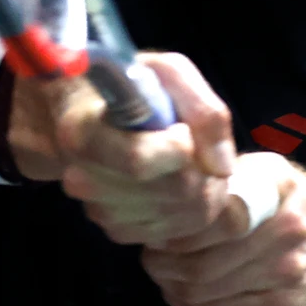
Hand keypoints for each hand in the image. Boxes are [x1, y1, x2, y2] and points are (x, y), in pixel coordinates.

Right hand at [57, 52, 238, 244]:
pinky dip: (189, 208)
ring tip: (188, 160)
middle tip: (197, 145)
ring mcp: (99, 210)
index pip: (140, 161)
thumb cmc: (132, 86)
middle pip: (174, 191)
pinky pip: (174, 232)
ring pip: (180, 215)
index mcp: (83, 134)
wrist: (94, 111)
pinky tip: (177, 180)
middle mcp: (83, 179)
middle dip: (202, 169)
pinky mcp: (116, 230)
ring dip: (201, 188)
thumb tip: (222, 167)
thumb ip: (203, 110)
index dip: (180, 148)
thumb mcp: (168, 72)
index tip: (181, 128)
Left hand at [141, 152, 305, 305]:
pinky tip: (182, 293)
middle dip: (163, 263)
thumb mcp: (261, 174)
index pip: (211, 215)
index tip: (156, 231)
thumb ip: (222, 176)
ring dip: (171, 286)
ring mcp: (290, 269)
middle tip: (150, 258)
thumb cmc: (281, 208)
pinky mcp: (284, 304)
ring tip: (163, 274)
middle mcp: (290, 225)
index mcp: (278, 182)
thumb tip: (166, 191)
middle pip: (201, 260)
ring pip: (204, 290)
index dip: (174, 230)